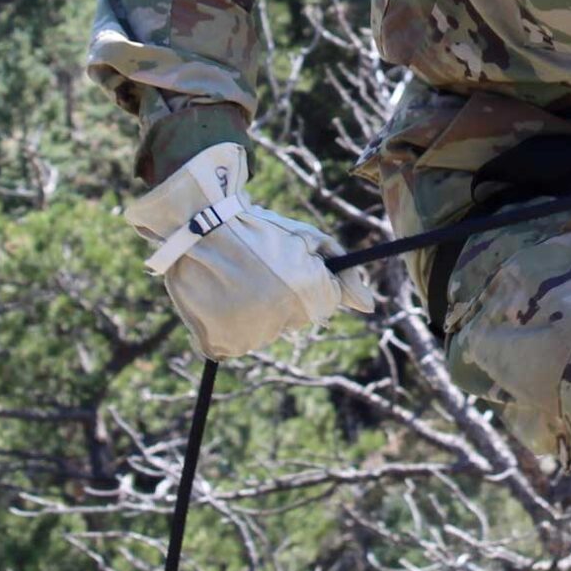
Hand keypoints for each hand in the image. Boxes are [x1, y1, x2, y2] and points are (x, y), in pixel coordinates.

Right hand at [124, 143, 374, 360]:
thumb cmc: (259, 228)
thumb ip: (342, 273)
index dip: (310, 281)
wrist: (200, 225)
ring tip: (236, 280)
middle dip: (284, 297)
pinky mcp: (221, 344)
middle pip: (296, 319)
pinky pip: (237, 342)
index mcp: (308, 293)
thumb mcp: (308, 240)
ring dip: (256, 313)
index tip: (288, 266)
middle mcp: (282, 319)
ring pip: (266, 331)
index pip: (327, 303)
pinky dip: (230, 328)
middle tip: (258, 270)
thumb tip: (370, 307)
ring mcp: (250, 334)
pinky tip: (221, 300)